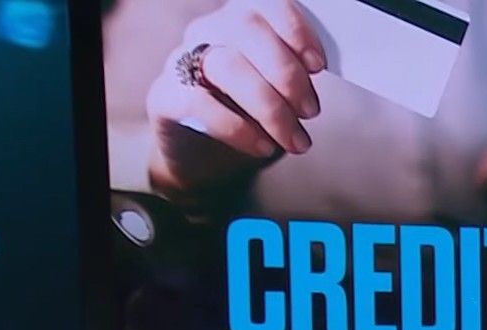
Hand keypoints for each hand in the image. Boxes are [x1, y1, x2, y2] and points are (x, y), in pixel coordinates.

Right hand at [145, 0, 325, 201]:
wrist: (203, 157)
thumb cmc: (250, 117)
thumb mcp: (280, 93)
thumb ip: (297, 77)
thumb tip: (320, 81)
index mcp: (240, 23)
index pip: (266, 5)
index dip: (296, 30)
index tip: (319, 65)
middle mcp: (209, 32)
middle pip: (246, 28)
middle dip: (287, 72)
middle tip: (311, 111)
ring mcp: (183, 61)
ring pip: (227, 65)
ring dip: (270, 107)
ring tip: (295, 139)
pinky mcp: (166, 96)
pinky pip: (199, 103)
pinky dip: (239, 128)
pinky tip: (263, 146)